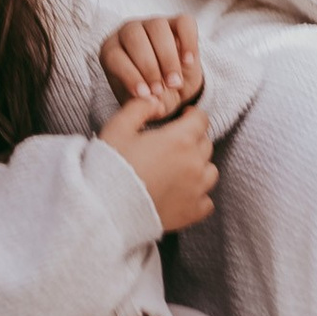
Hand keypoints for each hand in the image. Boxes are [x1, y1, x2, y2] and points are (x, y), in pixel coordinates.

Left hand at [100, 16, 202, 123]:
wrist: (172, 89)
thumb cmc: (149, 96)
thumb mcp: (140, 104)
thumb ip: (141, 103)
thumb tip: (150, 102)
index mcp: (112, 50)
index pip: (114, 56)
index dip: (129, 75)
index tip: (144, 95)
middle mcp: (129, 31)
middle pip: (134, 37)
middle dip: (149, 66)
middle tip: (160, 90)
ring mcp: (153, 23)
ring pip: (158, 27)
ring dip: (167, 57)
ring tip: (175, 82)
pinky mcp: (178, 22)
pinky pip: (184, 23)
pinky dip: (188, 42)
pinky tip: (188, 61)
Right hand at [103, 94, 215, 232]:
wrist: (106, 210)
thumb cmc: (111, 166)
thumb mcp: (119, 126)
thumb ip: (141, 107)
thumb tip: (158, 102)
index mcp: (180, 139)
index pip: (201, 119)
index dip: (191, 116)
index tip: (182, 118)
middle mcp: (194, 163)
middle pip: (205, 144)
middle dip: (193, 140)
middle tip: (173, 145)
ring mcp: (196, 190)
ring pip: (210, 171)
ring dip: (199, 167)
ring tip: (179, 169)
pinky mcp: (191, 213)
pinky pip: (207, 202)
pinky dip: (198, 196)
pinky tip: (182, 194)